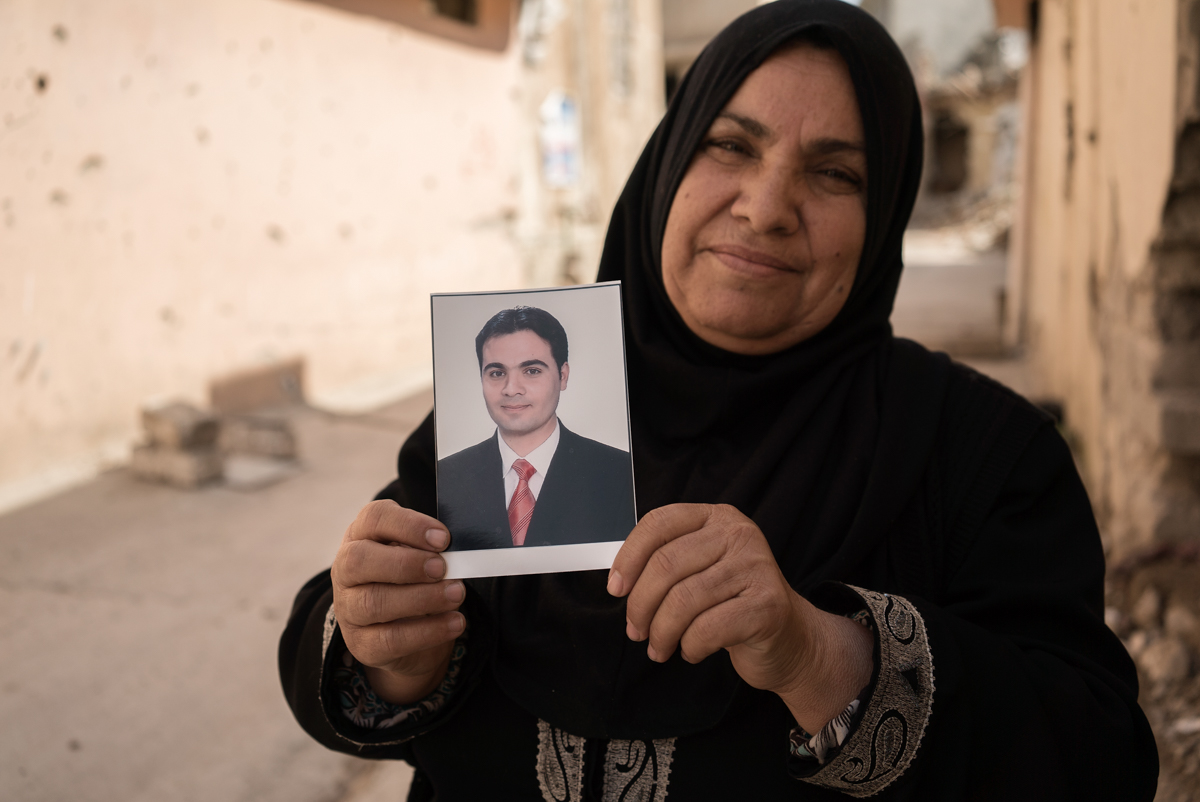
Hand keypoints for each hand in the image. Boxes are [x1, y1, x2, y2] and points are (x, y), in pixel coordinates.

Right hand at [331, 500, 464, 703]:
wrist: (404, 626)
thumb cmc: (412, 575)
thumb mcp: (419, 552)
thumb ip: (430, 548)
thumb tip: (456, 553)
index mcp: (361, 535)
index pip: (374, 518)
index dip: (409, 526)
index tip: (443, 538)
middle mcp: (345, 570)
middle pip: (359, 560)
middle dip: (407, 564)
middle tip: (443, 568)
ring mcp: (348, 608)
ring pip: (374, 603)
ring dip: (422, 598)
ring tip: (456, 594)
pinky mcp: (361, 643)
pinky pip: (390, 640)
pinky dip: (427, 632)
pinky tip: (454, 622)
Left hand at [607, 504, 871, 732]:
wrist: (790, 640)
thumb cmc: (734, 605)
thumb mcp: (701, 571)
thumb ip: (667, 563)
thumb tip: (619, 580)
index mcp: (717, 517)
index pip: (659, 523)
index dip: (629, 557)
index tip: (616, 588)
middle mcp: (739, 534)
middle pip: (666, 565)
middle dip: (640, 605)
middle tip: (636, 630)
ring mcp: (757, 567)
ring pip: (683, 601)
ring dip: (661, 633)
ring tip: (659, 647)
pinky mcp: (768, 605)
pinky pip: (707, 629)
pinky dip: (690, 646)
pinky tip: (692, 650)